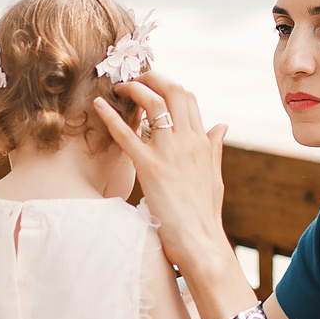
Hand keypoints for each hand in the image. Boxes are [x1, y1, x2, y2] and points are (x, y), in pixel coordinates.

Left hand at [91, 73, 229, 274]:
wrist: (201, 242)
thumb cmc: (205, 214)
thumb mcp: (214, 175)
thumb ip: (215, 147)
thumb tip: (222, 124)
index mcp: (202, 142)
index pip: (188, 98)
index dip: (168, 85)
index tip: (152, 84)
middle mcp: (189, 141)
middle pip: (173, 91)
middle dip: (152, 77)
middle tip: (134, 77)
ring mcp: (170, 153)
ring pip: (153, 104)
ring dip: (134, 89)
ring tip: (119, 86)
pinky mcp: (150, 168)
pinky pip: (127, 135)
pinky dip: (111, 117)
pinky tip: (98, 105)